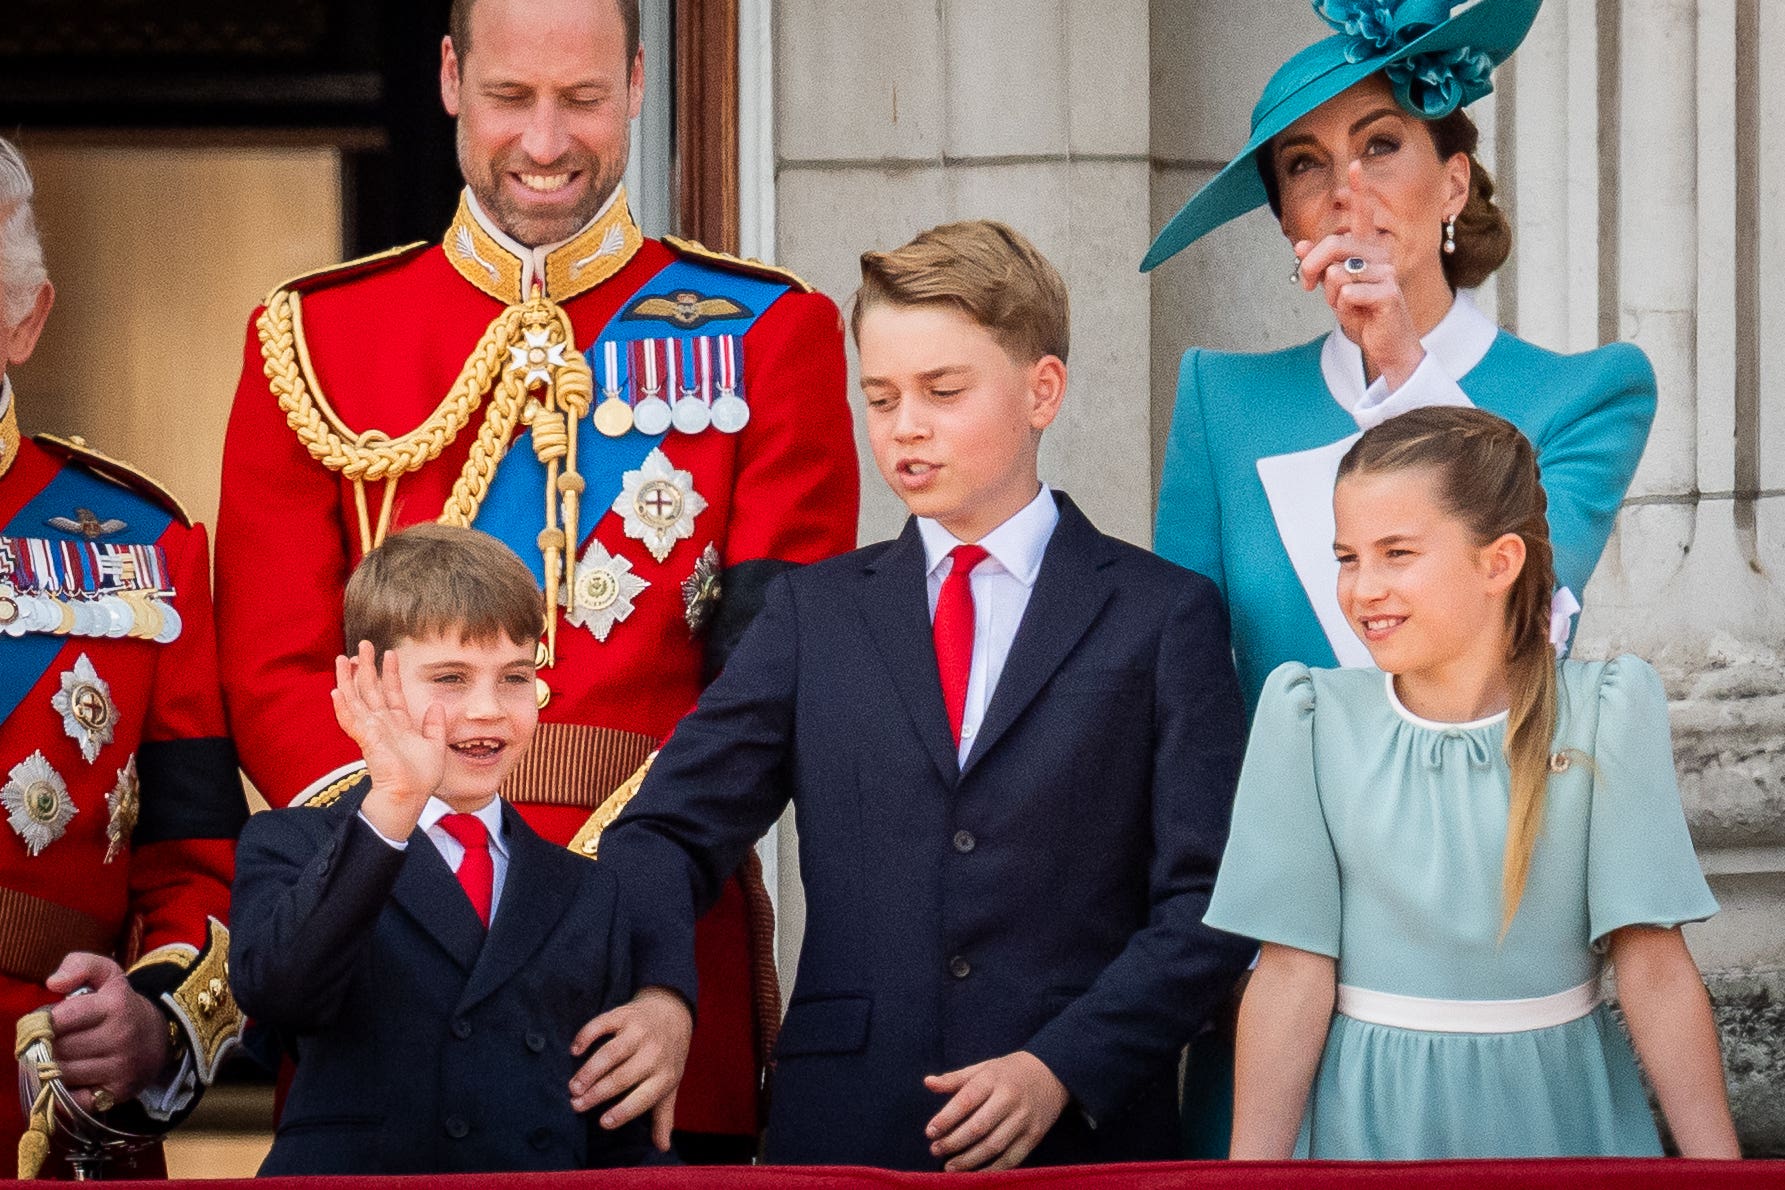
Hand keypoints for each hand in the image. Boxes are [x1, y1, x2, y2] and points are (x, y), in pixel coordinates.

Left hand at [43, 953, 172, 1111]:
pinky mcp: (118, 1093)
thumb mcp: (108, 975)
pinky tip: (68, 1079)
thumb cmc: (120, 1006)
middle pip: (57, 1050)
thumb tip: (53, 983)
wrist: (159, 1037)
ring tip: (57, 1059)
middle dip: (44, 1047)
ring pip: (61, 1075)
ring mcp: (121, 1067)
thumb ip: (80, 964)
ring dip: (50, 1069)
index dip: (42, 1024)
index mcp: (115, 1006)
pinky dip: (62, 1093)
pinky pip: (73, 1100)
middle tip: (48, 1043)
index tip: (42, 1025)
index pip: (59, 1020)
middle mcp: (121, 1037)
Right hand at [332, 640, 444, 838]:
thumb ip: (435, 726)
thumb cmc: (420, 778)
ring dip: (348, 679)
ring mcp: (372, 731)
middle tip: (363, 645)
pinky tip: (336, 691)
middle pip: (370, 690)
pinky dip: (343, 706)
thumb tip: (437, 705)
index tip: (390, 653)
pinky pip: (351, 720)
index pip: (392, 692)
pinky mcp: (366, 740)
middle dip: (366, 667)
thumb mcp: (435, 746)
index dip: (390, 673)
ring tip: (342, 658)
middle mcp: (382, 725)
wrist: (410, 796)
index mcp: (398, 724)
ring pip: (356, 700)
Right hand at [568, 986, 691, 1152]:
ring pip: (611, 1053)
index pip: (643, 1098)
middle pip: (621, 1077)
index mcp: (665, 1075)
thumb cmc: (667, 1056)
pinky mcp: (624, 1015)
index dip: (623, 1112)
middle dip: (597, 1094)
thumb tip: (662, 1147)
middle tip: (576, 1106)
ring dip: (589, 1071)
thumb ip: (663, 1116)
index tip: (602, 1123)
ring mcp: (639, 1032)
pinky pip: (602, 1024)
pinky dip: (586, 1036)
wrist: (672, 1013)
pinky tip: (574, 1050)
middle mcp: (653, 1053)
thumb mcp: (670, 1085)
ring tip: (573, 1087)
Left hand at [922, 1050, 1069, 1171]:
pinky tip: (974, 1174)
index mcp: (993, 1079)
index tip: (930, 1132)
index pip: (966, 1100)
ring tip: (949, 1167)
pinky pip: (1011, 1158)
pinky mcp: (1034, 1136)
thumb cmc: (1010, 1072)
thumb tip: (927, 1083)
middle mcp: (1009, 1099)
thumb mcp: (984, 1067)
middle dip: (954, 1142)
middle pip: (978, 1126)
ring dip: (969, 1160)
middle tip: (935, 1150)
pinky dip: (991, 1170)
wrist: (1053, 1073)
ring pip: (993, 1146)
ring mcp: (1024, 1119)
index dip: (946, 1118)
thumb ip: (955, 1078)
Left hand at [1293, 165, 1425, 389]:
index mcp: (1367, 251)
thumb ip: (1320, 268)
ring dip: (1329, 294)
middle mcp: (1379, 255)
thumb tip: (1298, 245)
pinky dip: (1343, 308)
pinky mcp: (1388, 293)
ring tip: (1342, 304)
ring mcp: (1386, 273)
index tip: (1354, 163)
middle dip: (1311, 266)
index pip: (1363, 215)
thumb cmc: (1362, 315)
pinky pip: (1347, 293)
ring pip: (1338, 272)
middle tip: (1306, 285)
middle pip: (1334, 244)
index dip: (1359, 190)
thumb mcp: (1334, 289)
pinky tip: (1357, 314)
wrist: (1385, 344)